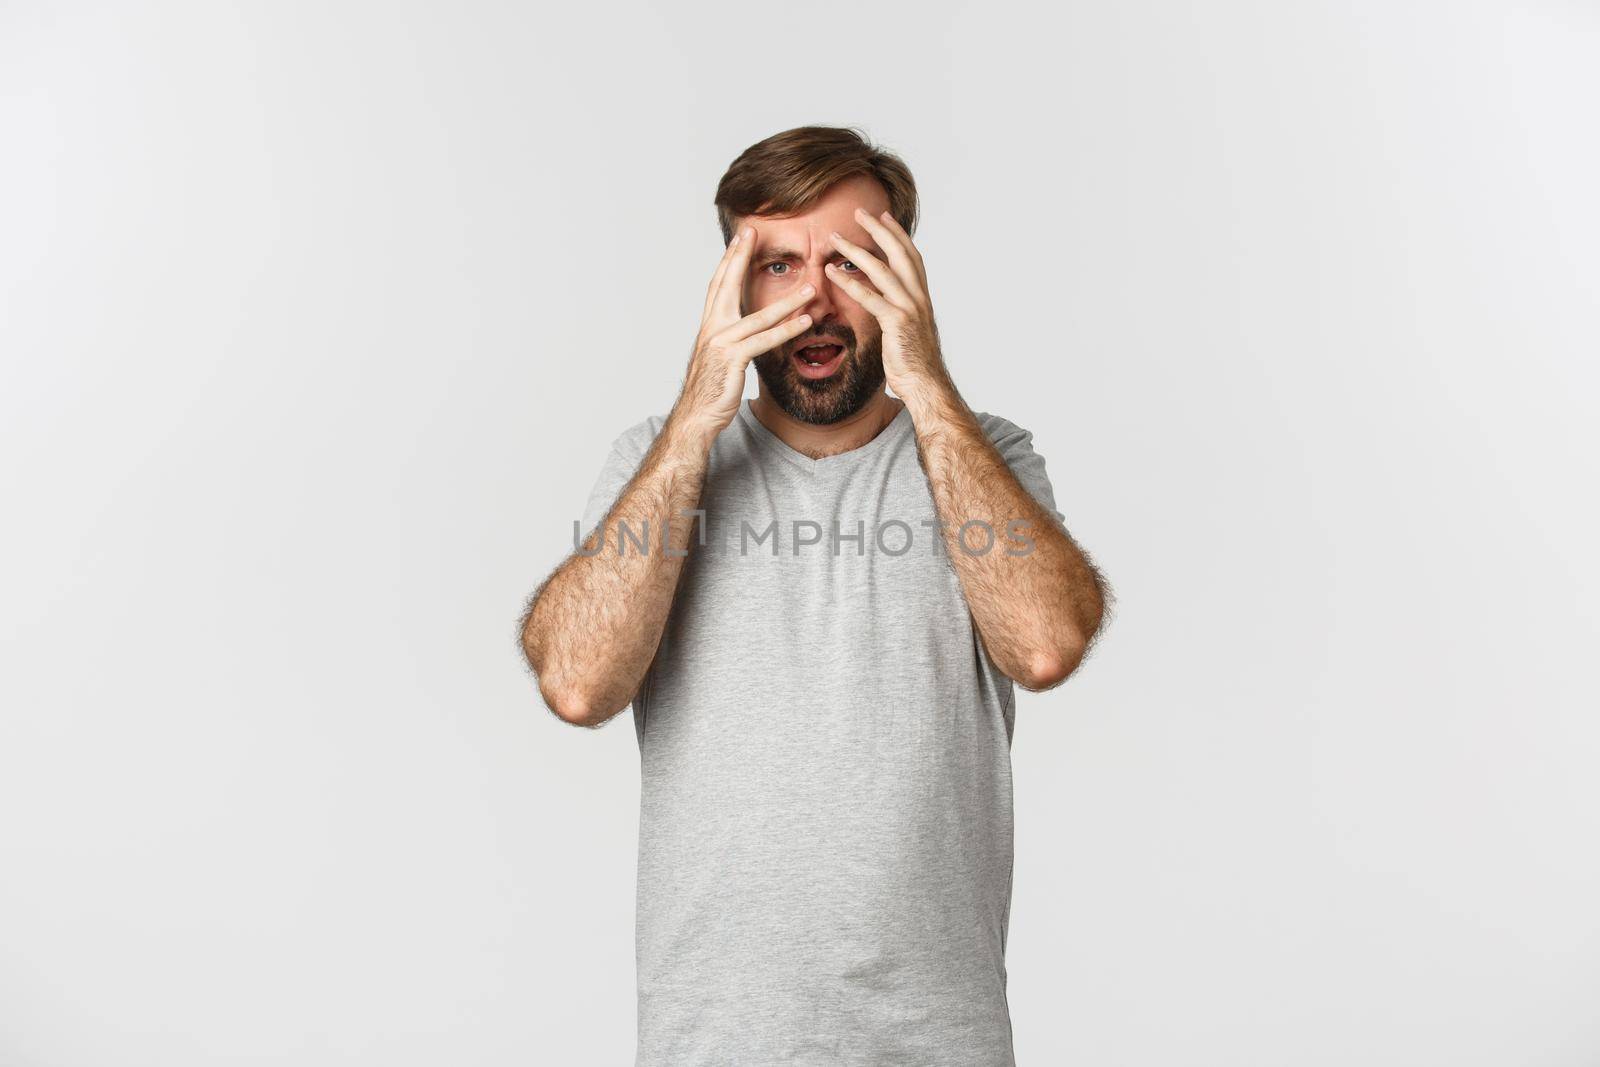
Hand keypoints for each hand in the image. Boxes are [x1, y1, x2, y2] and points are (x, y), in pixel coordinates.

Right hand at [675, 226, 816, 437]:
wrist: (696, 416)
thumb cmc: (710, 389)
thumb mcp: (719, 357)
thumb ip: (730, 338)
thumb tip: (742, 327)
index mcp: (709, 325)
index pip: (718, 284)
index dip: (729, 259)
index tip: (740, 237)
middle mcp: (712, 328)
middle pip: (728, 285)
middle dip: (741, 257)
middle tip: (753, 232)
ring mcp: (721, 343)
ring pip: (758, 315)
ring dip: (787, 300)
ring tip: (810, 287)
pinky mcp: (733, 359)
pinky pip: (765, 340)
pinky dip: (786, 330)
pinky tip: (805, 322)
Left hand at [824, 208, 948, 399]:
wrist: (927, 385)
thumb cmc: (915, 364)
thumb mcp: (909, 332)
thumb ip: (899, 313)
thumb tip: (888, 308)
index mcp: (922, 298)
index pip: (911, 257)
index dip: (898, 235)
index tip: (884, 217)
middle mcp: (919, 298)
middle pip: (900, 253)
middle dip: (879, 230)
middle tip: (860, 213)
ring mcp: (910, 309)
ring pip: (882, 270)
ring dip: (857, 251)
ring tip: (836, 239)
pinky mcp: (897, 323)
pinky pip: (870, 297)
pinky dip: (849, 283)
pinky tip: (831, 273)